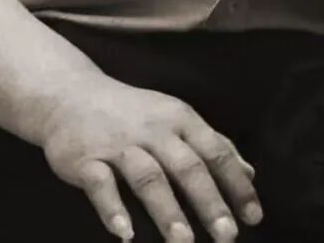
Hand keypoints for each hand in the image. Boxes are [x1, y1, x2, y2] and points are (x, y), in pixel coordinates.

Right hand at [40, 68, 262, 241]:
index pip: (215, 152)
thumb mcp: (175, 119)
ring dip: (166, 209)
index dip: (235, 185)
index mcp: (179, 119)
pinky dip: (113, 208)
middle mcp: (152, 129)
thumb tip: (249, 174)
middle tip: (227, 236)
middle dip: (208, 202)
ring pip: (147, 176)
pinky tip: (125, 233)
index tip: (253, 217)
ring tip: (183, 241)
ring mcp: (118, 144)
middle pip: (186, 166)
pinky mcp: (86, 158)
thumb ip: (212, 145)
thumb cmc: (133, 114)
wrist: (70, 94)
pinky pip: (100, 184)